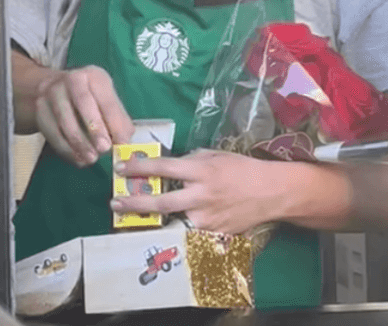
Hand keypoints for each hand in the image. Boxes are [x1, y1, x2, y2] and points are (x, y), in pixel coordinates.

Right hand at [35, 65, 133, 166]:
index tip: (122, 142)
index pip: (106, 99)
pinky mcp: (39, 109)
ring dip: (79, 143)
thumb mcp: (106, 101)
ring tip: (91, 158)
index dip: (115, 122)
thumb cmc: (89, 98)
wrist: (54, 90)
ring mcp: (52, 92)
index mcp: (94, 76)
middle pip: (83, 103)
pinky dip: (65, 148)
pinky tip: (77, 158)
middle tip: (104, 149)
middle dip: (95, 129)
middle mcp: (72, 79)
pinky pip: (51, 132)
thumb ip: (118, 120)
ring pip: (64, 120)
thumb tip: (125, 142)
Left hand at [110, 150, 293, 233]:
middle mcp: (201, 195)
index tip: (120, 167)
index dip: (139, 167)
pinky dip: (177, 228)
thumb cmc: (244, 169)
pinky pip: (189, 231)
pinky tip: (168, 227)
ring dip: (152, 220)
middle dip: (134, 202)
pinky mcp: (213, 233)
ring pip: (171, 221)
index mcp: (203, 170)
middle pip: (160, 202)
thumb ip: (193, 160)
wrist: (272, 193)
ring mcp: (207, 217)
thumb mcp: (218, 155)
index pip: (164, 168)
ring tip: (135, 219)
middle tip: (115, 202)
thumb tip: (170, 167)